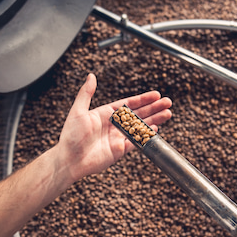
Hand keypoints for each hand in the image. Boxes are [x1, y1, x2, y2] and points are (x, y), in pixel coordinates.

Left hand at [57, 73, 171, 181]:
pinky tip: (155, 129)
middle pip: (138, 114)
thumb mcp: (78, 111)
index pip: (128, 104)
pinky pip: (136, 142)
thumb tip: (91, 76)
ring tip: (167, 113)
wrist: (69, 160)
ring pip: (140, 127)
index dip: (142, 99)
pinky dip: (145, 136)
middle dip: (153, 108)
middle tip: (167, 102)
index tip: (155, 94)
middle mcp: (113, 125)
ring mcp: (117, 138)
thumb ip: (86, 93)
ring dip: (154, 120)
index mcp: (105, 114)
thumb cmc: (70, 136)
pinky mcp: (119, 151)